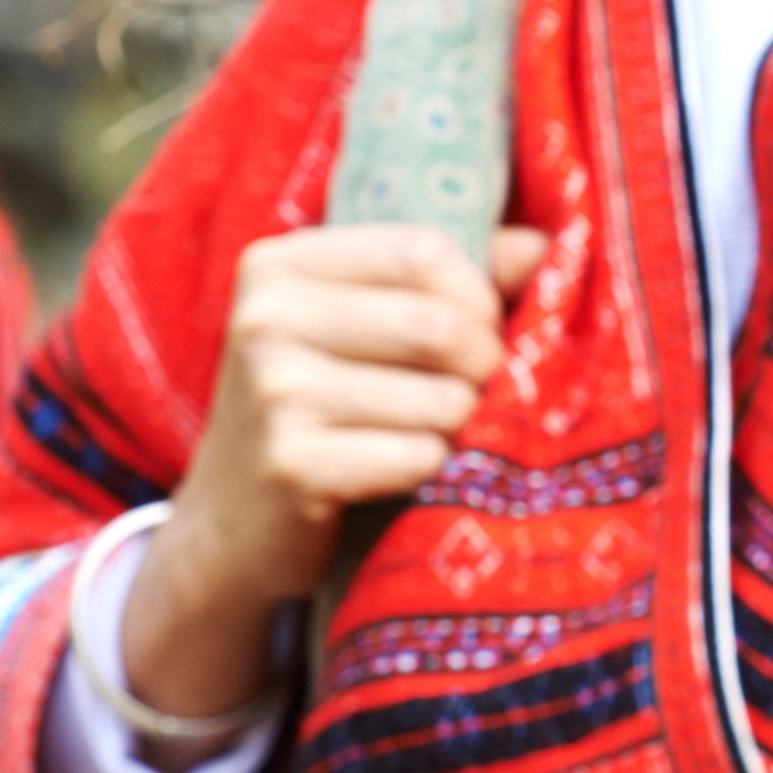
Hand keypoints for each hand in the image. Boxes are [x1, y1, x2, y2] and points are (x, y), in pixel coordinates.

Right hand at [108, 221, 546, 714]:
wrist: (232, 525)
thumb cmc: (316, 410)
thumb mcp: (359, 327)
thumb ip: (448, 280)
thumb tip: (541, 246)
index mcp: (279, 265)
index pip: (423, 250)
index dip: (477, 294)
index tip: (480, 331)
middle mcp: (265, 318)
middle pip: (438, 323)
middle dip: (483, 364)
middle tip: (474, 393)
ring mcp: (272, 393)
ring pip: (441, 398)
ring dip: (461, 425)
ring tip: (432, 435)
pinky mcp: (291, 465)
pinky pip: (418, 456)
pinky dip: (431, 468)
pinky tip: (401, 473)